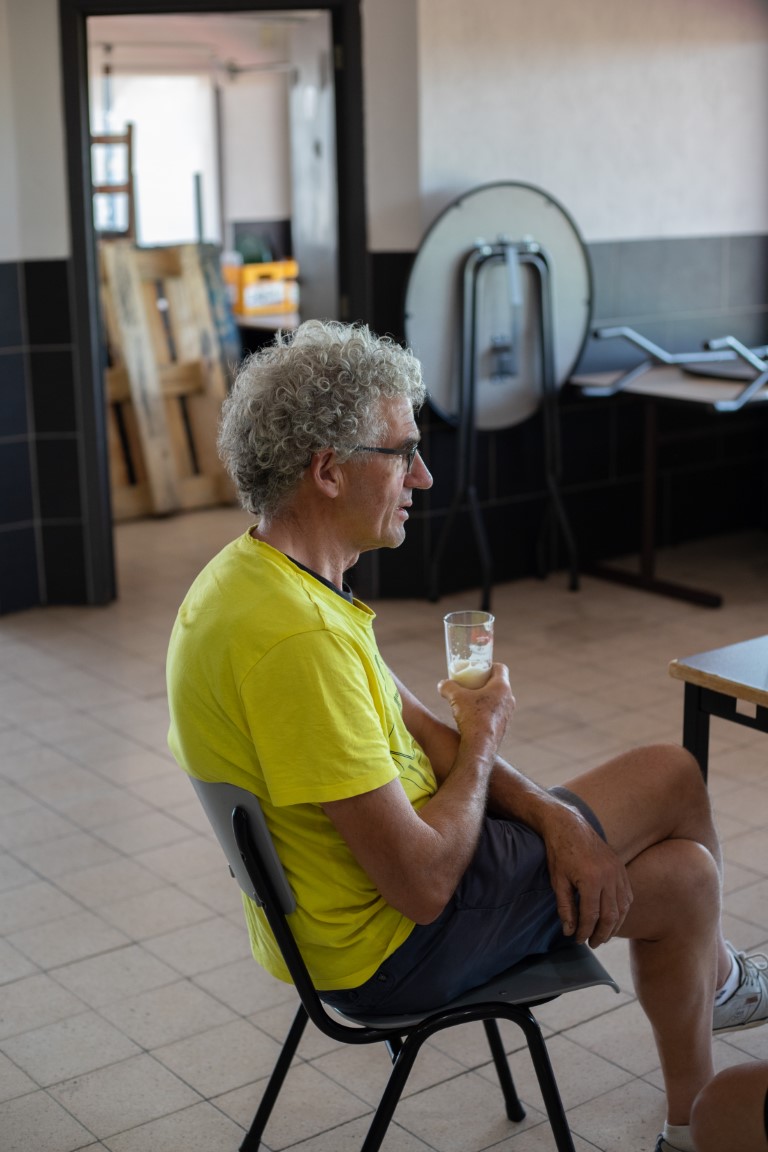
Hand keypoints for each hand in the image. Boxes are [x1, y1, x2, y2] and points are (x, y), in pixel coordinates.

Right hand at [438, 663, 514, 759]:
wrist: (480, 746)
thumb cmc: (471, 717)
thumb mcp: (455, 697)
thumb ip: (448, 686)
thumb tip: (442, 684)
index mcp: (502, 687)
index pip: (501, 668)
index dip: (489, 666)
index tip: (479, 669)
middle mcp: (509, 699)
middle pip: (498, 684)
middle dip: (485, 683)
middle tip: (471, 685)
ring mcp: (508, 714)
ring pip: (498, 700)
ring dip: (486, 699)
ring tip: (470, 702)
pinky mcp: (504, 727)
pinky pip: (496, 714)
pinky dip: (486, 713)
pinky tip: (473, 718)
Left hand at [542, 803, 632, 947]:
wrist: (568, 825)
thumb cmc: (559, 852)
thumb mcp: (558, 882)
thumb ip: (565, 908)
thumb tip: (570, 932)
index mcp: (591, 880)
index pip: (591, 916)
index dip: (585, 932)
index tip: (578, 940)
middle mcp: (609, 876)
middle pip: (611, 916)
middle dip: (601, 933)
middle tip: (592, 943)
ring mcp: (618, 871)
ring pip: (622, 907)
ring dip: (614, 925)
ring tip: (603, 935)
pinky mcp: (621, 867)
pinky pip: (627, 895)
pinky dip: (622, 910)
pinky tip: (614, 918)